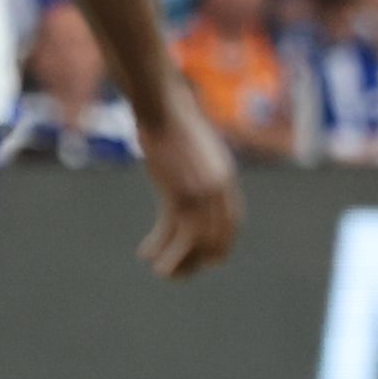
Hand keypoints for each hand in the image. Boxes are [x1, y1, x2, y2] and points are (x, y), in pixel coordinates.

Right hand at [136, 106, 240, 278]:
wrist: (162, 106)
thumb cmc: (174, 123)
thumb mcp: (197, 149)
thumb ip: (203, 170)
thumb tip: (198, 183)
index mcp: (225, 179)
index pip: (233, 223)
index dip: (221, 244)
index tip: (208, 258)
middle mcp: (217, 189)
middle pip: (217, 238)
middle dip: (199, 259)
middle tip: (179, 270)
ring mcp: (198, 191)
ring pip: (193, 242)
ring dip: (177, 263)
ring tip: (161, 272)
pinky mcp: (176, 192)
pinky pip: (170, 231)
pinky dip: (159, 248)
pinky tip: (145, 253)